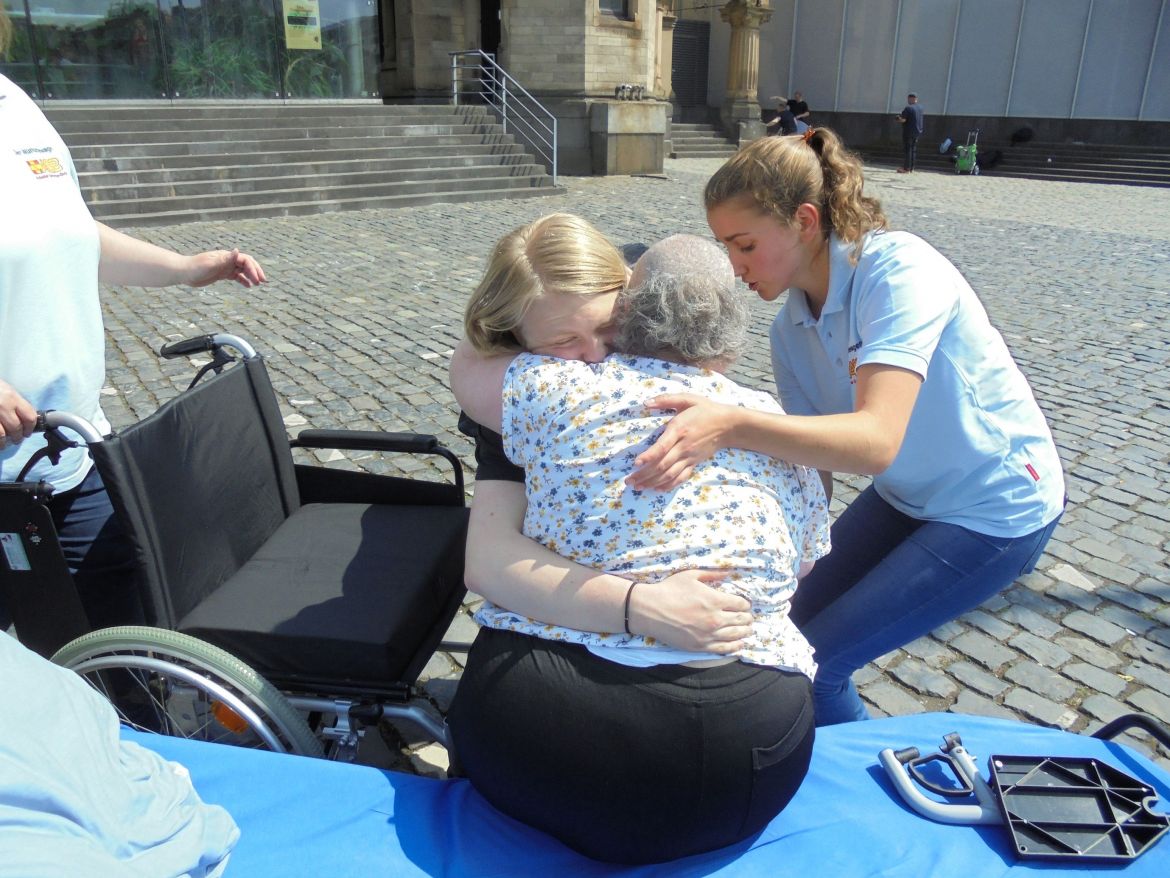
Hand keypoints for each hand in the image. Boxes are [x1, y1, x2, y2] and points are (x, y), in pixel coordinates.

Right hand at [0, 380, 37, 449]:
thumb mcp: (6, 390)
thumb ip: (16, 403)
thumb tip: (26, 418)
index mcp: (12, 397)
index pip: (29, 417)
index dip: (30, 428)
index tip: (28, 432)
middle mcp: (3, 406)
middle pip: (16, 427)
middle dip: (18, 437)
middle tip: (17, 439)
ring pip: (2, 435)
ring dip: (5, 442)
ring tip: (5, 444)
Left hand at [185, 249, 266, 287]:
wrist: (183, 272)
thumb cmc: (195, 267)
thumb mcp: (211, 264)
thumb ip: (225, 259)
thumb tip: (237, 251)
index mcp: (226, 256)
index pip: (244, 260)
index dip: (253, 268)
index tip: (257, 279)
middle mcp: (227, 260)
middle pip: (246, 264)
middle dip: (255, 271)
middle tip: (263, 281)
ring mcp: (224, 267)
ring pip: (242, 270)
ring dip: (251, 276)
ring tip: (258, 284)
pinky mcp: (221, 274)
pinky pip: (235, 276)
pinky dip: (243, 280)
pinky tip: (248, 286)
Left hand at [626, 394, 733, 491]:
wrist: (728, 425)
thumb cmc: (705, 410)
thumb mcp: (687, 399)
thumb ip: (666, 399)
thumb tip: (646, 403)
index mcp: (680, 429)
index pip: (663, 446)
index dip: (649, 456)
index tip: (636, 463)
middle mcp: (684, 446)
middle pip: (663, 464)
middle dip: (644, 474)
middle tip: (629, 481)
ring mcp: (690, 457)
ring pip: (669, 474)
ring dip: (653, 482)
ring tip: (638, 487)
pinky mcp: (694, 464)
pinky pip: (681, 478)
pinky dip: (669, 485)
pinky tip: (657, 489)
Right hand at [628, 570, 752, 652]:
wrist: (650, 610)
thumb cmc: (669, 590)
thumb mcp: (691, 575)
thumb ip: (712, 574)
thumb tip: (729, 572)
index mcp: (714, 600)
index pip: (741, 604)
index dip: (745, 604)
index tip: (744, 604)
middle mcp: (715, 619)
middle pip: (742, 620)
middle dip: (747, 618)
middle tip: (748, 617)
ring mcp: (709, 635)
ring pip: (736, 635)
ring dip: (745, 632)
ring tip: (747, 630)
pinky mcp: (701, 646)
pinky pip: (725, 649)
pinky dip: (735, 646)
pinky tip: (739, 644)